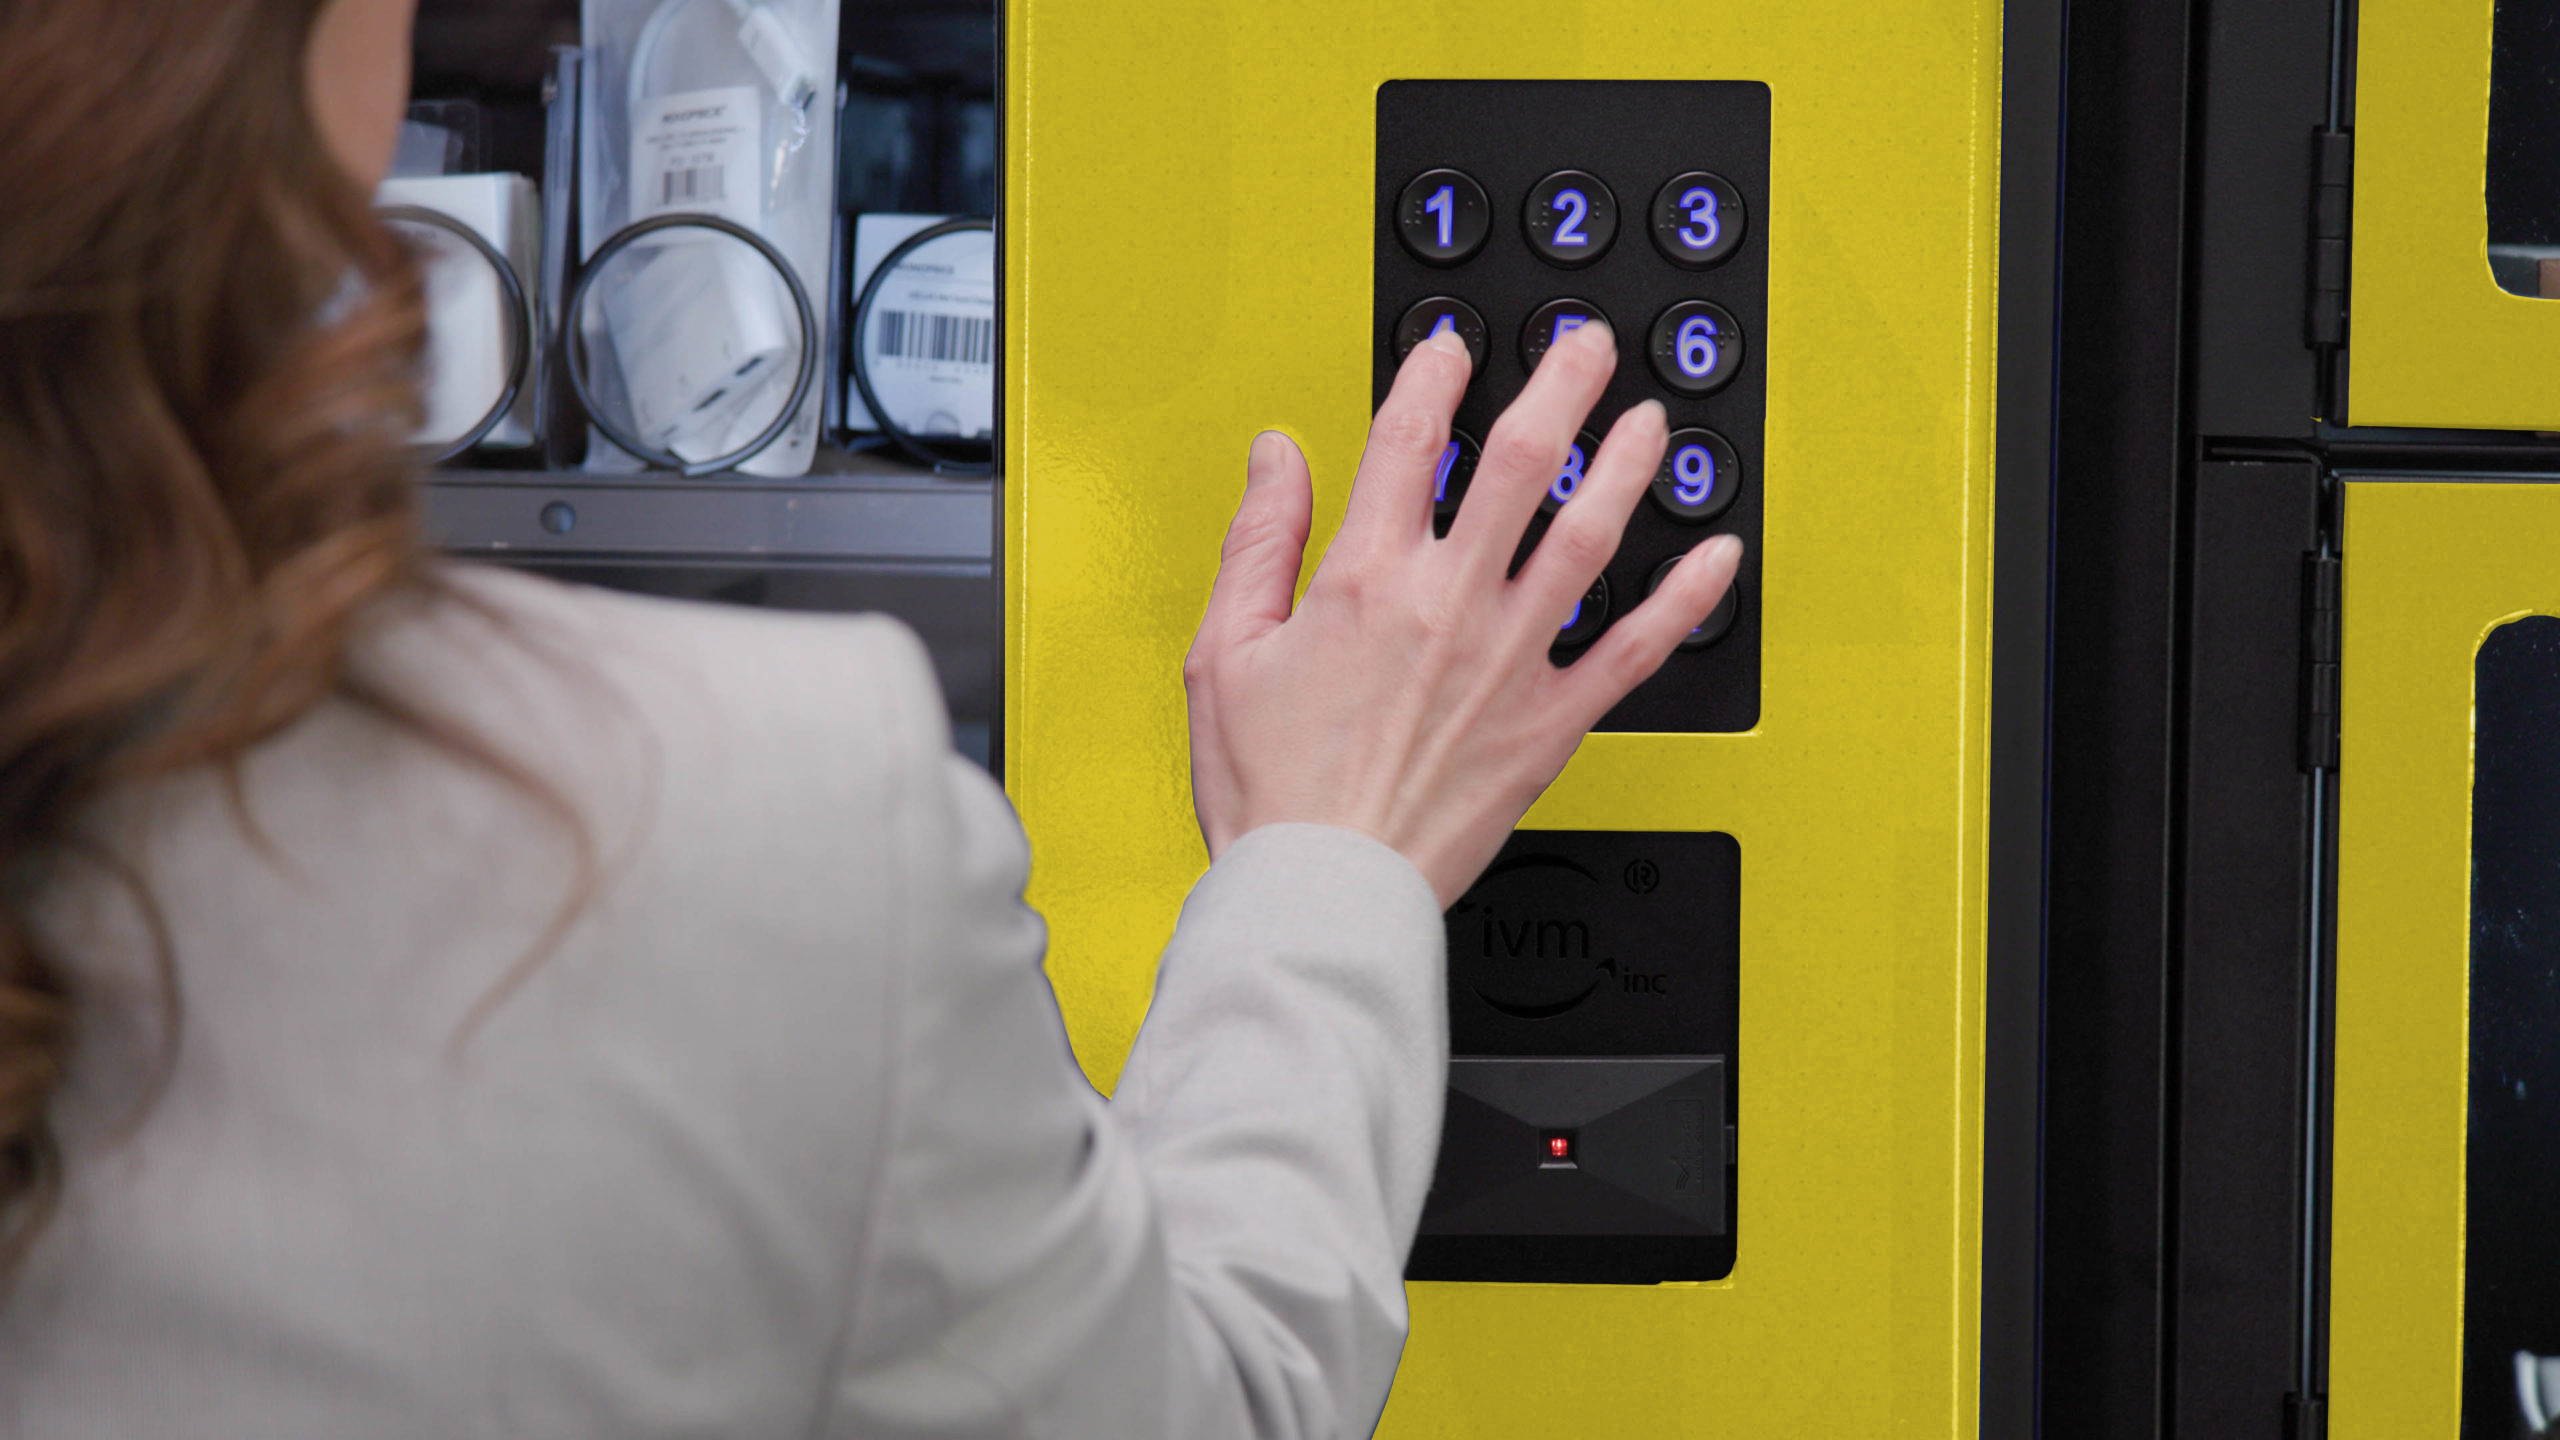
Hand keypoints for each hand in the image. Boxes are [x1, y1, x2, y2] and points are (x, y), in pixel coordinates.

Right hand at [1183, 320, 1745, 906]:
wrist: (1322, 892)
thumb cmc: (1271, 790)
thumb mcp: (1222, 652)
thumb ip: (1259, 541)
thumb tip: (1278, 457)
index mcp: (1366, 580)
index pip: (1410, 439)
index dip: (1435, 375)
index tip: (1452, 348)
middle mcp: (1449, 606)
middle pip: (1522, 462)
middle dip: (1562, 385)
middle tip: (1585, 348)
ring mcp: (1510, 662)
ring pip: (1590, 536)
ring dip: (1628, 466)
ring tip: (1650, 422)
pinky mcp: (1552, 724)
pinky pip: (1637, 650)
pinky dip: (1686, 600)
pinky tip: (1719, 560)